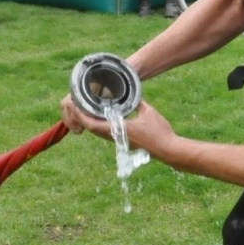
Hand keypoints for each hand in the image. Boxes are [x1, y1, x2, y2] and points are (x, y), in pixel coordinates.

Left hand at [57, 99, 174, 154]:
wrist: (168, 149)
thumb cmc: (159, 131)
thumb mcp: (148, 111)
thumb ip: (137, 103)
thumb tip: (130, 95)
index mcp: (118, 130)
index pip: (93, 125)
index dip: (81, 116)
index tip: (75, 107)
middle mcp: (115, 137)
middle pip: (92, 129)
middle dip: (82, 118)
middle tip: (78, 105)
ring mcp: (119, 141)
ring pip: (99, 132)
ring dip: (91, 122)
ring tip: (86, 109)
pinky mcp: (124, 142)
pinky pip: (107, 133)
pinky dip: (100, 125)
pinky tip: (102, 118)